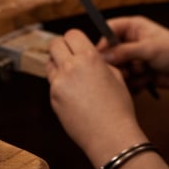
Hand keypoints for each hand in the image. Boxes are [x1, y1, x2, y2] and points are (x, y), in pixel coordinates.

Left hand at [46, 29, 143, 160]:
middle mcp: (71, 66)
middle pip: (54, 44)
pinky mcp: (53, 98)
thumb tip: (89, 57)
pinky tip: (73, 96)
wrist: (110, 135)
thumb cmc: (118, 107)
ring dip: (57, 66)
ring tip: (71, 78)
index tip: (77, 46)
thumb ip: (99, 62)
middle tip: (68, 56)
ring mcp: (59, 83)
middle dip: (60, 48)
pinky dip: (59, 85)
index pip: (72, 34)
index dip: (75, 40)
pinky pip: (52, 84)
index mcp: (90, 57)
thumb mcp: (116, 76)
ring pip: (50, 64)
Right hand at [102, 16, 168, 97]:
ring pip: (118, 68)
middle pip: (110, 52)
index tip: (100, 57)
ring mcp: (134, 58)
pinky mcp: (138, 73)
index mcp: (133, 26)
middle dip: (118, 63)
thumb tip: (104, 56)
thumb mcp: (150, 49)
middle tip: (127, 69)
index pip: (108, 30)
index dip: (102, 43)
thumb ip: (125, 51)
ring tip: (142, 73)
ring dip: (128, 74)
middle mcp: (131, 41)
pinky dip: (134, 83)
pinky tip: (147, 81)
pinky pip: (126, 80)